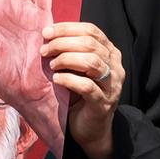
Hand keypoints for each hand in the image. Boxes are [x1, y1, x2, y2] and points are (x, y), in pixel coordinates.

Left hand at [41, 20, 120, 158]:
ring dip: (67, 59)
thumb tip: (48, 34)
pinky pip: (87, 86)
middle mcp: (115, 67)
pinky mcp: (103, 104)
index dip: (68, 28)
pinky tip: (57, 79)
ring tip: (51, 65)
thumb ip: (71, 52)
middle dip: (63, 43)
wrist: (91, 130)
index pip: (92, 31)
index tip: (46, 32)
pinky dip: (69, 80)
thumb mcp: (78, 69)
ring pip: (92, 62)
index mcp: (110, 54)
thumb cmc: (80, 95)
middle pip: (90, 45)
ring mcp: (112, 86)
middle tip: (45, 50)